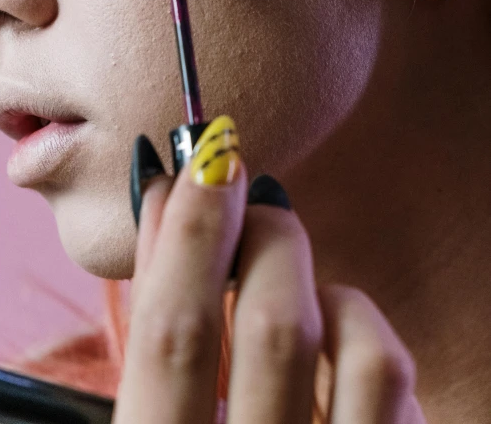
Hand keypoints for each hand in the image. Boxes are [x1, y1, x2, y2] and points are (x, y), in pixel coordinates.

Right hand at [115, 116, 426, 422]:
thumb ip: (150, 347)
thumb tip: (162, 217)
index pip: (172, 336)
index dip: (185, 235)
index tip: (203, 162)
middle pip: (275, 326)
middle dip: (262, 235)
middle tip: (246, 199)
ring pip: (363, 351)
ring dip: (324, 288)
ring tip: (294, 284)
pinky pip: (405, 393)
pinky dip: (370, 340)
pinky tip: (341, 347)